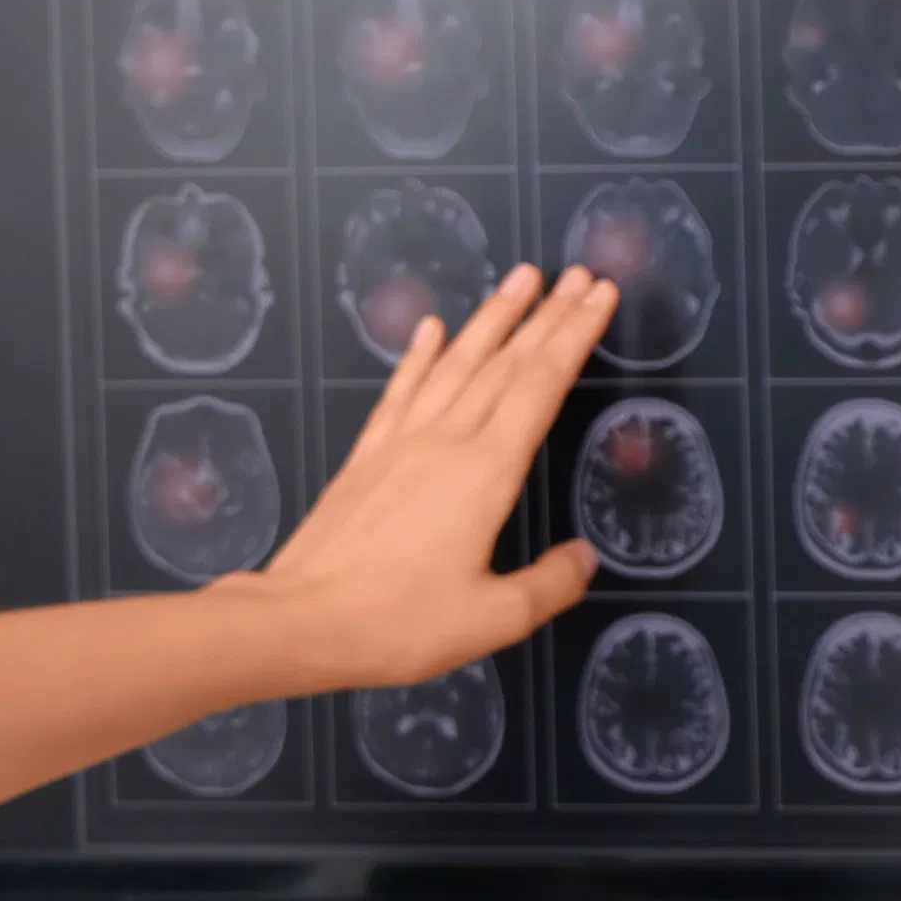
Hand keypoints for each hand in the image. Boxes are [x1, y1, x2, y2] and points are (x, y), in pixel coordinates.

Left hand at [220, 261, 619, 690]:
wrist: (300, 621)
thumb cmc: (401, 625)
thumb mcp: (493, 619)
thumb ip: (548, 585)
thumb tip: (586, 559)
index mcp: (486, 472)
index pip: (540, 386)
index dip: (573, 337)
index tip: (600, 295)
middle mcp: (446, 442)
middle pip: (504, 364)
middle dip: (546, 316)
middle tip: (579, 275)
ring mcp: (401, 443)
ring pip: (456, 365)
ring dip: (492, 319)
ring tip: (521, 278)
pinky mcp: (367, 456)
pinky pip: (401, 392)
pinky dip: (420, 356)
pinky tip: (432, 328)